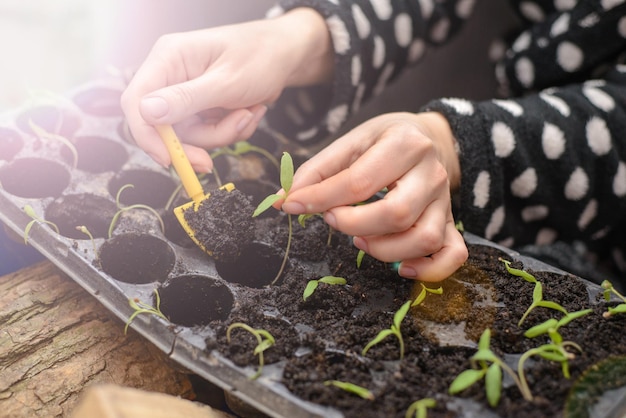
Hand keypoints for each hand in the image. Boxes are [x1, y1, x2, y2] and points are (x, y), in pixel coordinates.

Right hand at [120, 8, 332, 171]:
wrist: (287, 54)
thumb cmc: (260, 56)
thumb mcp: (226, 81)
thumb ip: (186, 99)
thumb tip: (146, 113)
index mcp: (169, 59)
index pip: (137, 101)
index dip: (147, 135)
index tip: (168, 159)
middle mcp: (172, 76)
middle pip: (164, 127)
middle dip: (196, 142)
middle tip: (210, 162)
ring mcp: (188, 94)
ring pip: (191, 135)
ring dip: (223, 133)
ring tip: (249, 113)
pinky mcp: (203, 107)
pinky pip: (209, 133)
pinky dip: (232, 130)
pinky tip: (251, 111)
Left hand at [280, 112, 466, 281]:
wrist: (429, 137)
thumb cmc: (385, 140)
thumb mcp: (351, 141)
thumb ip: (318, 170)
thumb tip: (285, 199)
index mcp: (405, 144)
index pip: (359, 181)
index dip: (320, 199)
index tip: (293, 205)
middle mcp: (431, 173)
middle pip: (396, 214)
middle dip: (353, 225)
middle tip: (332, 218)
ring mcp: (445, 202)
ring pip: (424, 239)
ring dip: (384, 250)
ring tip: (360, 239)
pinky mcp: (451, 222)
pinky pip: (453, 255)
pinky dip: (429, 269)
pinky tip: (400, 267)